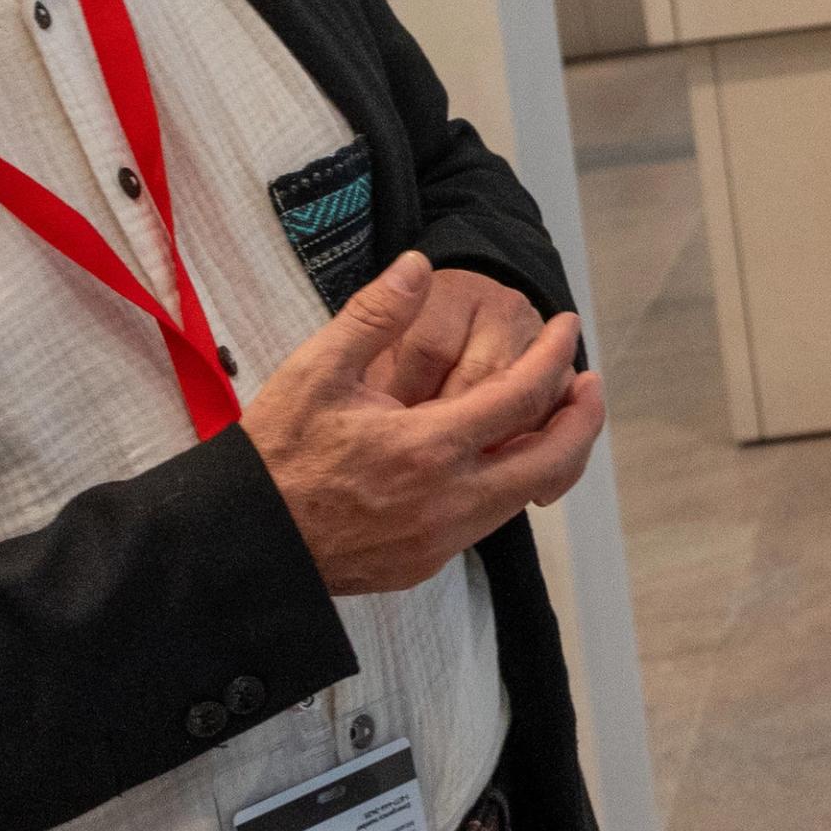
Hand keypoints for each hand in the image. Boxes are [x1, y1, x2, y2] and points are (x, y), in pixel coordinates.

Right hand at [245, 254, 603, 599]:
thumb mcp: (316, 371)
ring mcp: (440, 539)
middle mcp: (448, 501)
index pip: (523, 395)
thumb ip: (375, 315)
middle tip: (590, 383)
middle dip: (583, 418)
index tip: (566, 329)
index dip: (556, 356)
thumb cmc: (274, 455)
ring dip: (547, 453)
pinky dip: (507, 485)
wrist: (240, 544)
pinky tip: (496, 459)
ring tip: (550, 416)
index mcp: (428, 446)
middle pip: (551, 459)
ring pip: (522, 495)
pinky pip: (486, 521)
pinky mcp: (424, 564)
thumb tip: (419, 266)